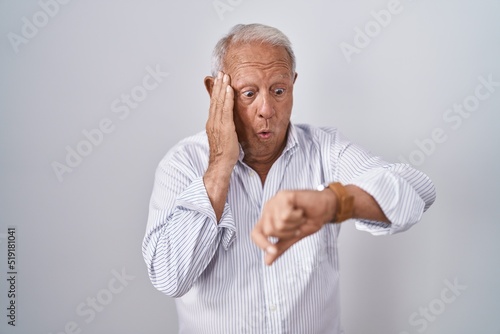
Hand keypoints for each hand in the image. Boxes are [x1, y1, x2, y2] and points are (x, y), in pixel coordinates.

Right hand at [203, 72, 238, 220]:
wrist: (220, 166)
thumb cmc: (224, 155)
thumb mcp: (225, 138)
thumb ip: (226, 128)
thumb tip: (231, 123)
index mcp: (212, 124)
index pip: (215, 104)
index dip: (217, 91)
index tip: (220, 80)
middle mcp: (212, 122)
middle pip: (215, 100)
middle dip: (218, 85)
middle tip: (221, 72)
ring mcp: (217, 125)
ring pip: (219, 102)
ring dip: (222, 88)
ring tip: (225, 76)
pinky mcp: (224, 128)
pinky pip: (225, 110)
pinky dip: (227, 98)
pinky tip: (230, 89)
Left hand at [251, 189, 336, 264]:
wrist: (326, 208)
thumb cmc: (310, 219)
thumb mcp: (293, 237)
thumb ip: (280, 247)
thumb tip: (266, 262)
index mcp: (268, 219)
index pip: (255, 233)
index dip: (262, 244)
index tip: (274, 250)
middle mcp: (269, 209)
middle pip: (269, 231)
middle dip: (287, 232)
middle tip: (297, 225)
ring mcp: (275, 201)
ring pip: (278, 224)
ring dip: (294, 224)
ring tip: (300, 217)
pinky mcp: (284, 195)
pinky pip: (285, 215)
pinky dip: (297, 217)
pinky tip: (301, 210)